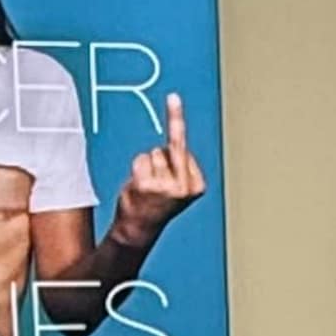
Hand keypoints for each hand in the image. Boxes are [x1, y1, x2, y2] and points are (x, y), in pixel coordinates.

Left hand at [118, 93, 205, 234]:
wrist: (138, 229)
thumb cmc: (157, 203)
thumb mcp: (177, 184)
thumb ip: (178, 161)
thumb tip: (175, 115)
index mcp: (197, 185)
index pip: (185, 152)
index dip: (173, 158)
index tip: (171, 172)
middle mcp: (184, 186)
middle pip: (172, 147)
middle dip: (172, 129)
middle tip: (172, 106)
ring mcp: (165, 185)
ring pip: (154, 153)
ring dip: (147, 165)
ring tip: (146, 187)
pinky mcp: (146, 185)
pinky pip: (141, 160)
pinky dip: (137, 168)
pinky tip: (138, 186)